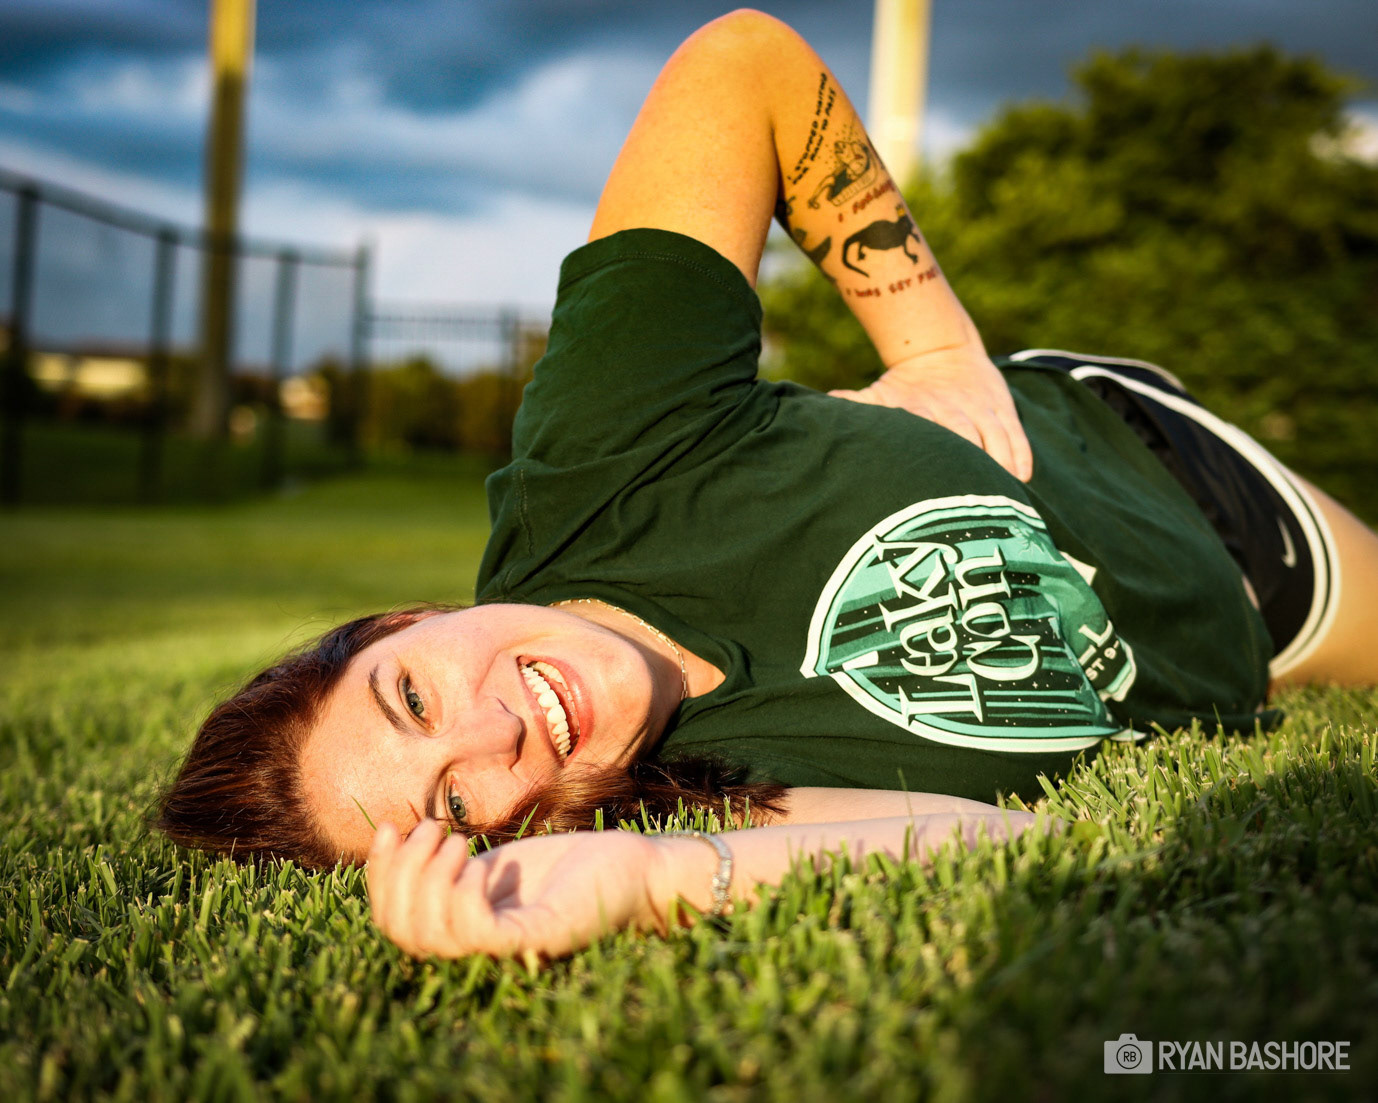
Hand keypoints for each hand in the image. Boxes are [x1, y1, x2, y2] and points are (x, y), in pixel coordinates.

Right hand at [366, 820, 662, 960]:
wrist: (635, 868)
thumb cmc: (568, 866)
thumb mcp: (493, 862)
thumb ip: (445, 867)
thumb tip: (391, 836)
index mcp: (463, 934)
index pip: (395, 922)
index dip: (381, 877)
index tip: (390, 826)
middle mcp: (479, 953)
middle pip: (403, 933)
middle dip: (400, 874)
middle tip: (433, 829)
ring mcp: (508, 951)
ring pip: (432, 937)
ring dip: (429, 879)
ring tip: (458, 840)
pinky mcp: (538, 940)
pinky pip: (478, 934)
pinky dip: (463, 896)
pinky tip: (481, 866)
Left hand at [828, 350, 1033, 481]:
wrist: (941, 350)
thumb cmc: (904, 388)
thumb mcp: (879, 394)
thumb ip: (856, 404)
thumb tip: (827, 402)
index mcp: (922, 409)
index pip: (929, 433)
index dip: (936, 455)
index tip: (937, 484)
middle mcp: (954, 407)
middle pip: (966, 437)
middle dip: (972, 465)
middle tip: (975, 500)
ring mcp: (980, 407)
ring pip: (996, 436)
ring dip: (1001, 463)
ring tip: (1005, 493)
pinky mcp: (1001, 407)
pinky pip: (1015, 432)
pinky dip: (1020, 453)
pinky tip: (1022, 477)